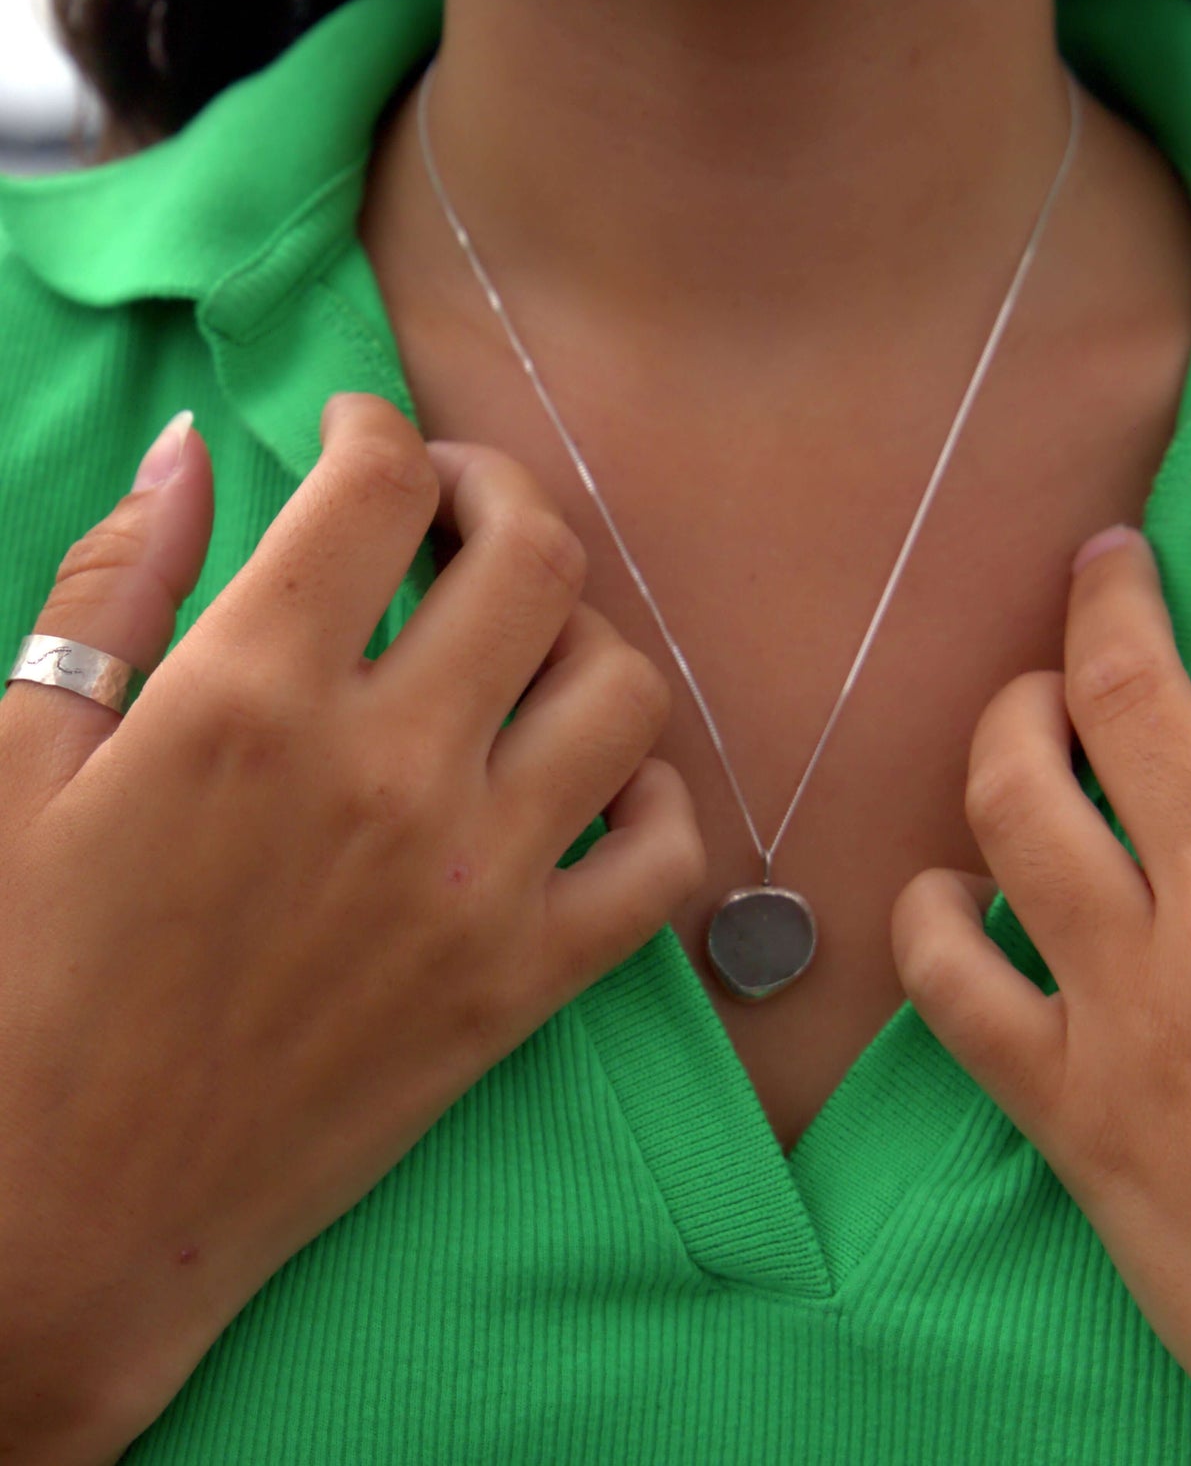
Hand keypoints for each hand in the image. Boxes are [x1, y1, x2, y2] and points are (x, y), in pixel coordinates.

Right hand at [0, 392, 702, 1460]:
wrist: (59, 1225)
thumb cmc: (19, 986)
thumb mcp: (21, 766)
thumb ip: (113, 590)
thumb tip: (190, 447)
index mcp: (248, 698)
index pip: (379, 486)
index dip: (378, 427)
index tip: (359, 440)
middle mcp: (386, 771)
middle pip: (534, 558)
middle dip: (499, 494)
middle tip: (451, 509)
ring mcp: (475, 882)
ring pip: (623, 689)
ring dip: (582, 636)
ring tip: (516, 645)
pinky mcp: (523, 986)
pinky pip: (665, 858)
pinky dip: (651, 799)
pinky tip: (586, 783)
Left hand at [891, 458, 1190, 1465]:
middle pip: (1137, 698)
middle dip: (1105, 605)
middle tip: (1100, 567)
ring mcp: (1143, 1005)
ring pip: (1020, 806)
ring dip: (1008, 727)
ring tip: (1023, 705)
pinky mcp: (1070, 1107)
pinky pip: (948, 979)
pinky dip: (928, 920)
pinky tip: (942, 895)